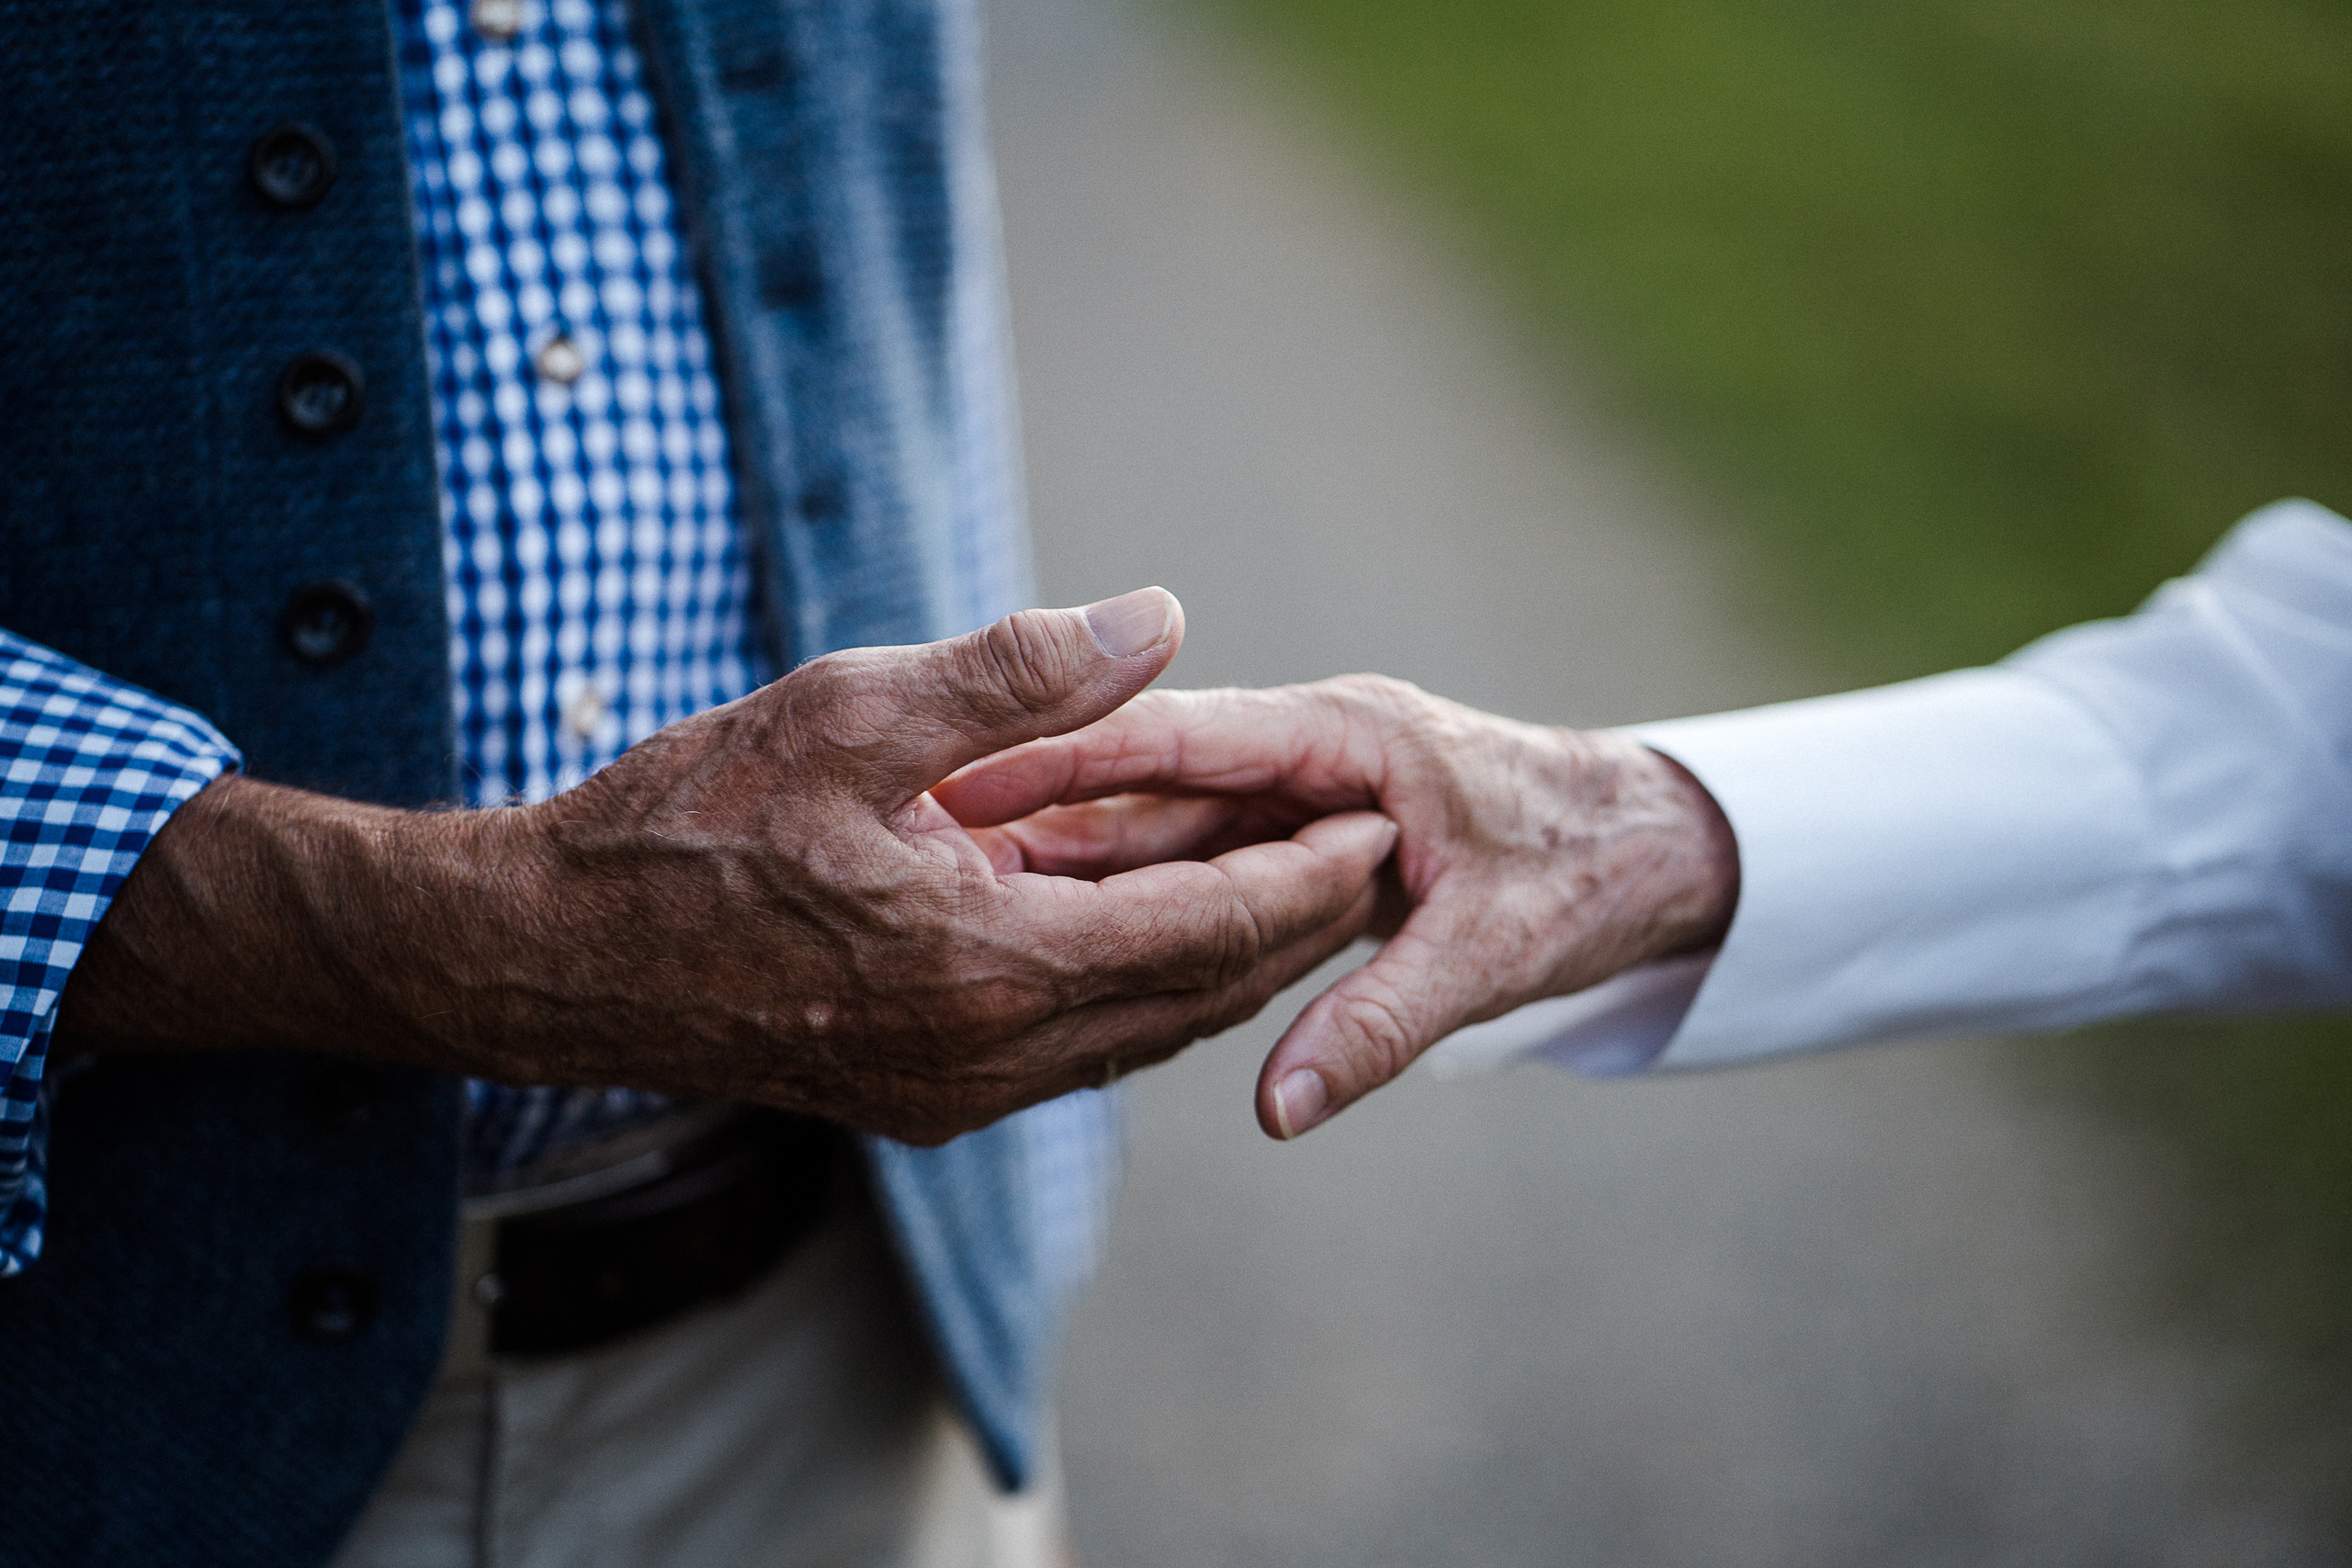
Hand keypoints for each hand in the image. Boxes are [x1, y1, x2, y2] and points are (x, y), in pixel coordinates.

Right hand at [54, 592, 1397, 1144]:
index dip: (1306, 874)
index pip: (1207, 930)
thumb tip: (1161, 617)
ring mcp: (957, 1091)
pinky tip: (1161, 917)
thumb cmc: (680, 825)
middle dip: (1294, 921)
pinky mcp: (922, 1093)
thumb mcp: (848, 714)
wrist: (548, 958)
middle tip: (1373, 848)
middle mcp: (990, 1057)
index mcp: (987, 966)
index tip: (1383, 819)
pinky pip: (1078, 1042)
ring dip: (1224, 954)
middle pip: (1199, 995)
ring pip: (1145, 1029)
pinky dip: (1141, 979)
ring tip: (1295, 876)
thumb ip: (1015, 673)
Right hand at [935, 675, 1736, 1138]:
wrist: (1661, 844)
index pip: (1176, 744)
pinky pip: (1193, 871)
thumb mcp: (1496, 949)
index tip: (966, 791)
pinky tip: (1052, 926)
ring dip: (1074, 861)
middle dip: (1045, 817)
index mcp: (1343, 737)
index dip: (1069, 766)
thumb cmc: (1593, 869)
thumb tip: (1282, 1108)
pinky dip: (1128, 896)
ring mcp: (1300, 796)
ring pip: (1161, 838)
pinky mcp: (1298, 837)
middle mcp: (1305, 759)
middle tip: (927, 844)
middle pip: (1152, 793)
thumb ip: (1384, 1021)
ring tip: (956, 886)